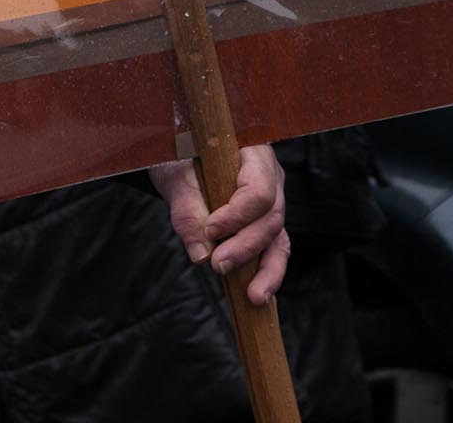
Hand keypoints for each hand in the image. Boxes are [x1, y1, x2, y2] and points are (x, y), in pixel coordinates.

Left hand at [149, 143, 288, 303]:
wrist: (179, 154)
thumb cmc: (178, 155)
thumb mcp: (174, 174)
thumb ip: (187, 208)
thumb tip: (200, 254)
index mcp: (253, 155)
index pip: (259, 190)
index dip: (238, 215)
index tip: (211, 230)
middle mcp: (271, 179)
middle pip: (271, 218)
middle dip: (246, 246)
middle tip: (218, 266)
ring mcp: (271, 202)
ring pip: (278, 239)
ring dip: (267, 270)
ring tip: (255, 297)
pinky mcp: (263, 223)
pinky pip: (272, 249)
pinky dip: (265, 272)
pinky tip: (258, 295)